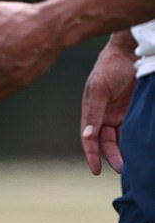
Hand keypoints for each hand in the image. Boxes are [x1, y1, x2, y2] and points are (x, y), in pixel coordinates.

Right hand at [80, 35, 135, 174]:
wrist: (131, 52)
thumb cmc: (110, 66)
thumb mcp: (99, 89)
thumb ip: (94, 113)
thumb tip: (87, 136)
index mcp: (91, 107)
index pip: (89, 135)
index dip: (90, 153)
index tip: (95, 170)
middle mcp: (103, 112)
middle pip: (104, 141)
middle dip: (110, 156)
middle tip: (120, 169)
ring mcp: (117, 112)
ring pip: (117, 139)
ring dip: (121, 152)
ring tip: (128, 165)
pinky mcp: (131, 111)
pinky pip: (129, 131)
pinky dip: (130, 142)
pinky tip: (135, 150)